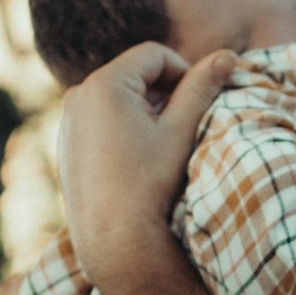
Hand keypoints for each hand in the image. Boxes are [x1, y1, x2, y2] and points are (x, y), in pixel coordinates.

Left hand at [57, 42, 235, 285]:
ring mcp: (69, 119)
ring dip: (146, 110)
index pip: (154, 55)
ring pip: (119, 97)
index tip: (200, 101)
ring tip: (164, 145)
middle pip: (135, 74)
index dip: (184, 71)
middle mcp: (79, 95)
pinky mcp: (67, 142)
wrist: (113, 239)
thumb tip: (228, 56)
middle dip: (164, 93)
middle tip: (186, 125)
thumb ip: (203, 88)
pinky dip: (125, 127)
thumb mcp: (181, 131)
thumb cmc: (150, 184)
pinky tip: (140, 160)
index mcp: (105, 84)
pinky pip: (101, 119)